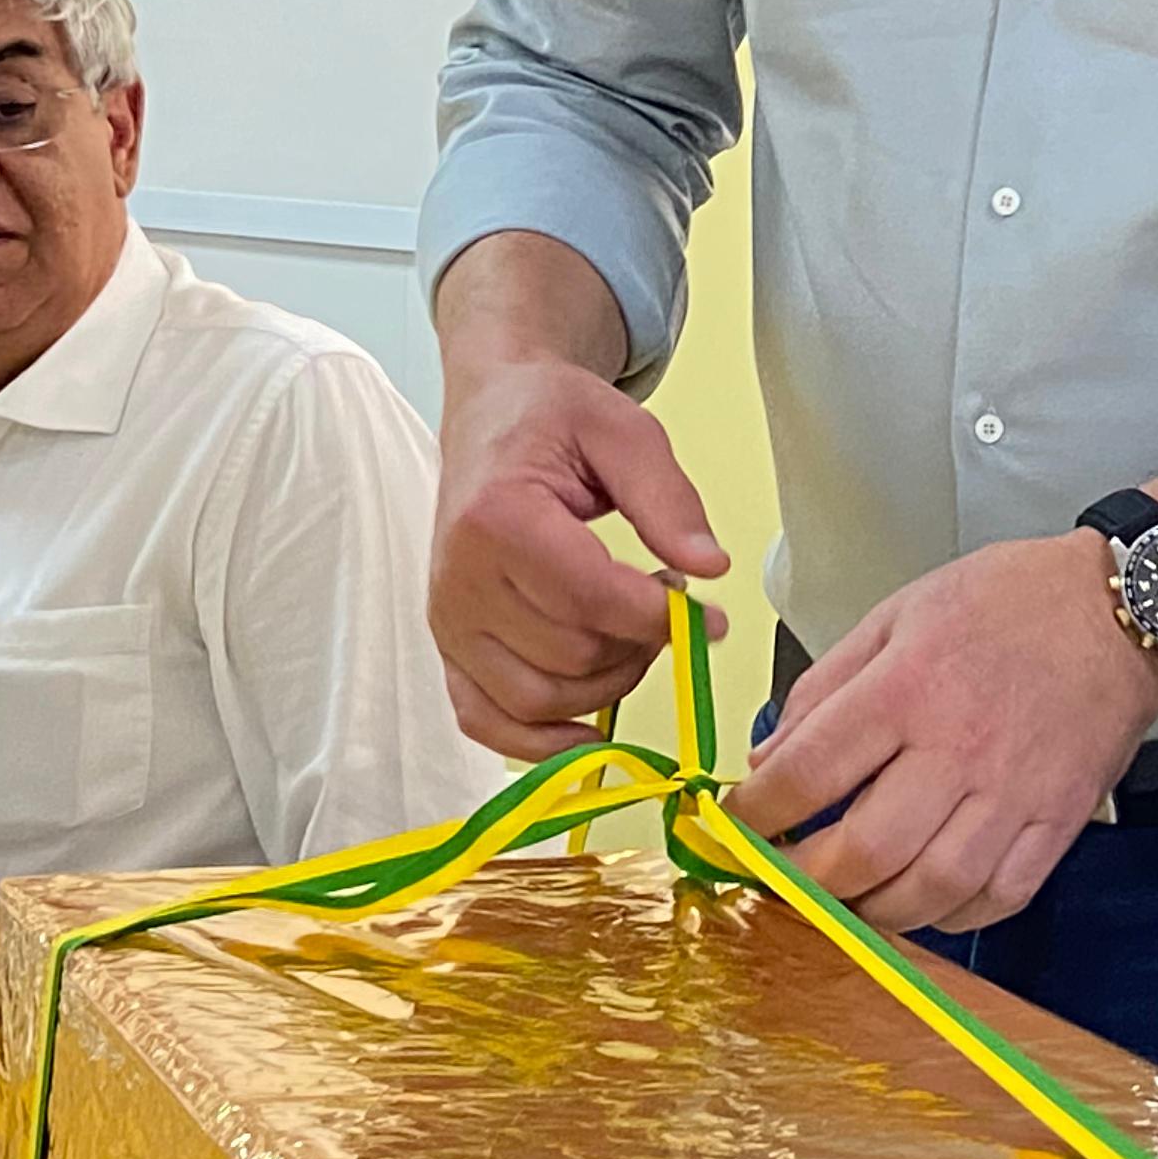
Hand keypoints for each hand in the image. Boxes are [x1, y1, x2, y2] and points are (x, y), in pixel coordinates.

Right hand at [430, 349, 728, 757]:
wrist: (491, 416)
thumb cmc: (552, 419)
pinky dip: (538, 742)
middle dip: (638, 645)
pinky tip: (590, 726)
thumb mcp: (624, 431)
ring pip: (536, 700)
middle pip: (570, 656)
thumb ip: (669, 499)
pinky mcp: (448, 649)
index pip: (590, 599)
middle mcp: (459, 579)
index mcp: (497, 516)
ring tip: (631, 635)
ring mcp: (447, 622)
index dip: (660, 619)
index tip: (709, 616)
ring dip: (605, 687)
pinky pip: (484, 721)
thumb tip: (710, 568)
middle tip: (666, 606)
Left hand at [722, 532, 1157, 932]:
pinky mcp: (1059, 818)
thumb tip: (771, 759)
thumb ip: (827, 686)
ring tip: (852, 898)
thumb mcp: (899, 613)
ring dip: (874, 911)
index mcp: (908, 686)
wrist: (1122, 607)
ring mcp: (1014, 791)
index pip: (806, 775)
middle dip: (807, 881)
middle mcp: (959, 747)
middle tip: (786, 878)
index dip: (754, 817)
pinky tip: (927, 897)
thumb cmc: (1009, 601)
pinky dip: (952, 914)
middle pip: (862, 851)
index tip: (737, 828)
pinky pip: (998, 896)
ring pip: (928, 890)